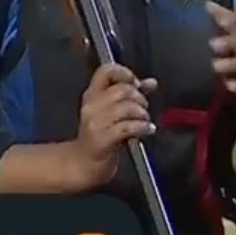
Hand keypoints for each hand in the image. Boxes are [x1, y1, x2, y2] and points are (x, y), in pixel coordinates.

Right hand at [67, 62, 156, 189]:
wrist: (83, 163)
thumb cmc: (100, 136)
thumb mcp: (112, 112)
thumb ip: (131, 95)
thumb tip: (151, 82)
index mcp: (92, 94)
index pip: (105, 71)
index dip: (124, 72)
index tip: (136, 84)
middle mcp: (91, 105)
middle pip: (122, 90)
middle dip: (140, 98)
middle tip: (143, 109)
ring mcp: (95, 122)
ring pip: (127, 108)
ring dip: (142, 114)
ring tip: (145, 121)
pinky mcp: (102, 138)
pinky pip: (128, 127)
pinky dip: (143, 127)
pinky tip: (147, 130)